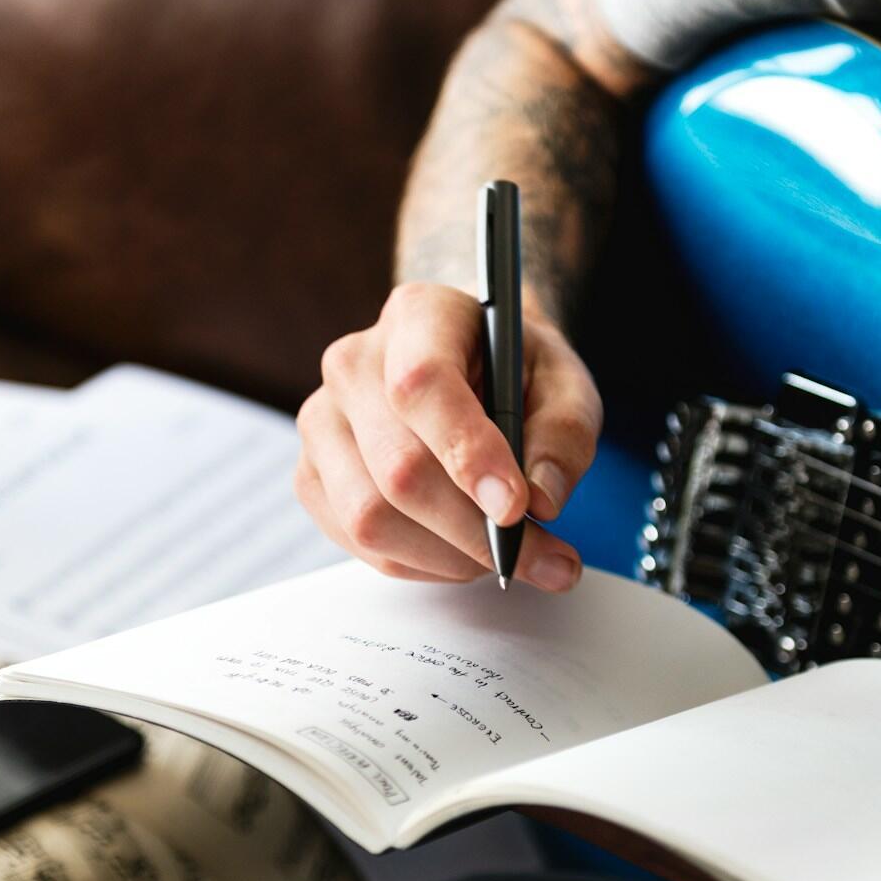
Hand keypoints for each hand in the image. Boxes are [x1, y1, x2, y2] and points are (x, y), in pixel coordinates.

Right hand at [295, 282, 600, 589]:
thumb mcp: (567, 387)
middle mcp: (353, 363)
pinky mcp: (313, 476)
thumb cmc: (519, 376)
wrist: (475, 374)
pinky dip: (420, 564)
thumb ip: (564, 436)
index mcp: (418, 316)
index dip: (468, 453)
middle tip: (537, 556)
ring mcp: (323, 421)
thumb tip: (540, 501)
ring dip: (447, 556)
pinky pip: (359, 542)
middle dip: (473, 530)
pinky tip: (460, 551)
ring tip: (503, 555)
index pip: (423, 384)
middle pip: (398, 468)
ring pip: (370, 516)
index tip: (515, 507)